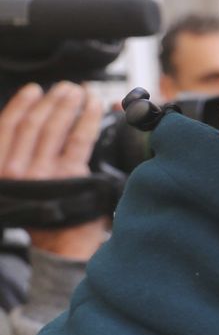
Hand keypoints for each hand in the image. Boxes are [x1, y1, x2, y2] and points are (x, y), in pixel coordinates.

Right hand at [0, 82, 107, 259]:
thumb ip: (22, 160)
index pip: (7, 128)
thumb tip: (39, 127)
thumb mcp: (20, 189)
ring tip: (78, 91)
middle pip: (33, 124)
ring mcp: (43, 172)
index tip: (33, 90)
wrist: (60, 247)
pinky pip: (79, 138)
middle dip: (50, 101)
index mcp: (1, 171)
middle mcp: (17, 170)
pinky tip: (93, 105)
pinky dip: (86, 118)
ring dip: (67, 105)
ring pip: (55, 128)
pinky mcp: (69, 175)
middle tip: (65, 87)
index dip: (20, 105)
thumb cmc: (44, 217)